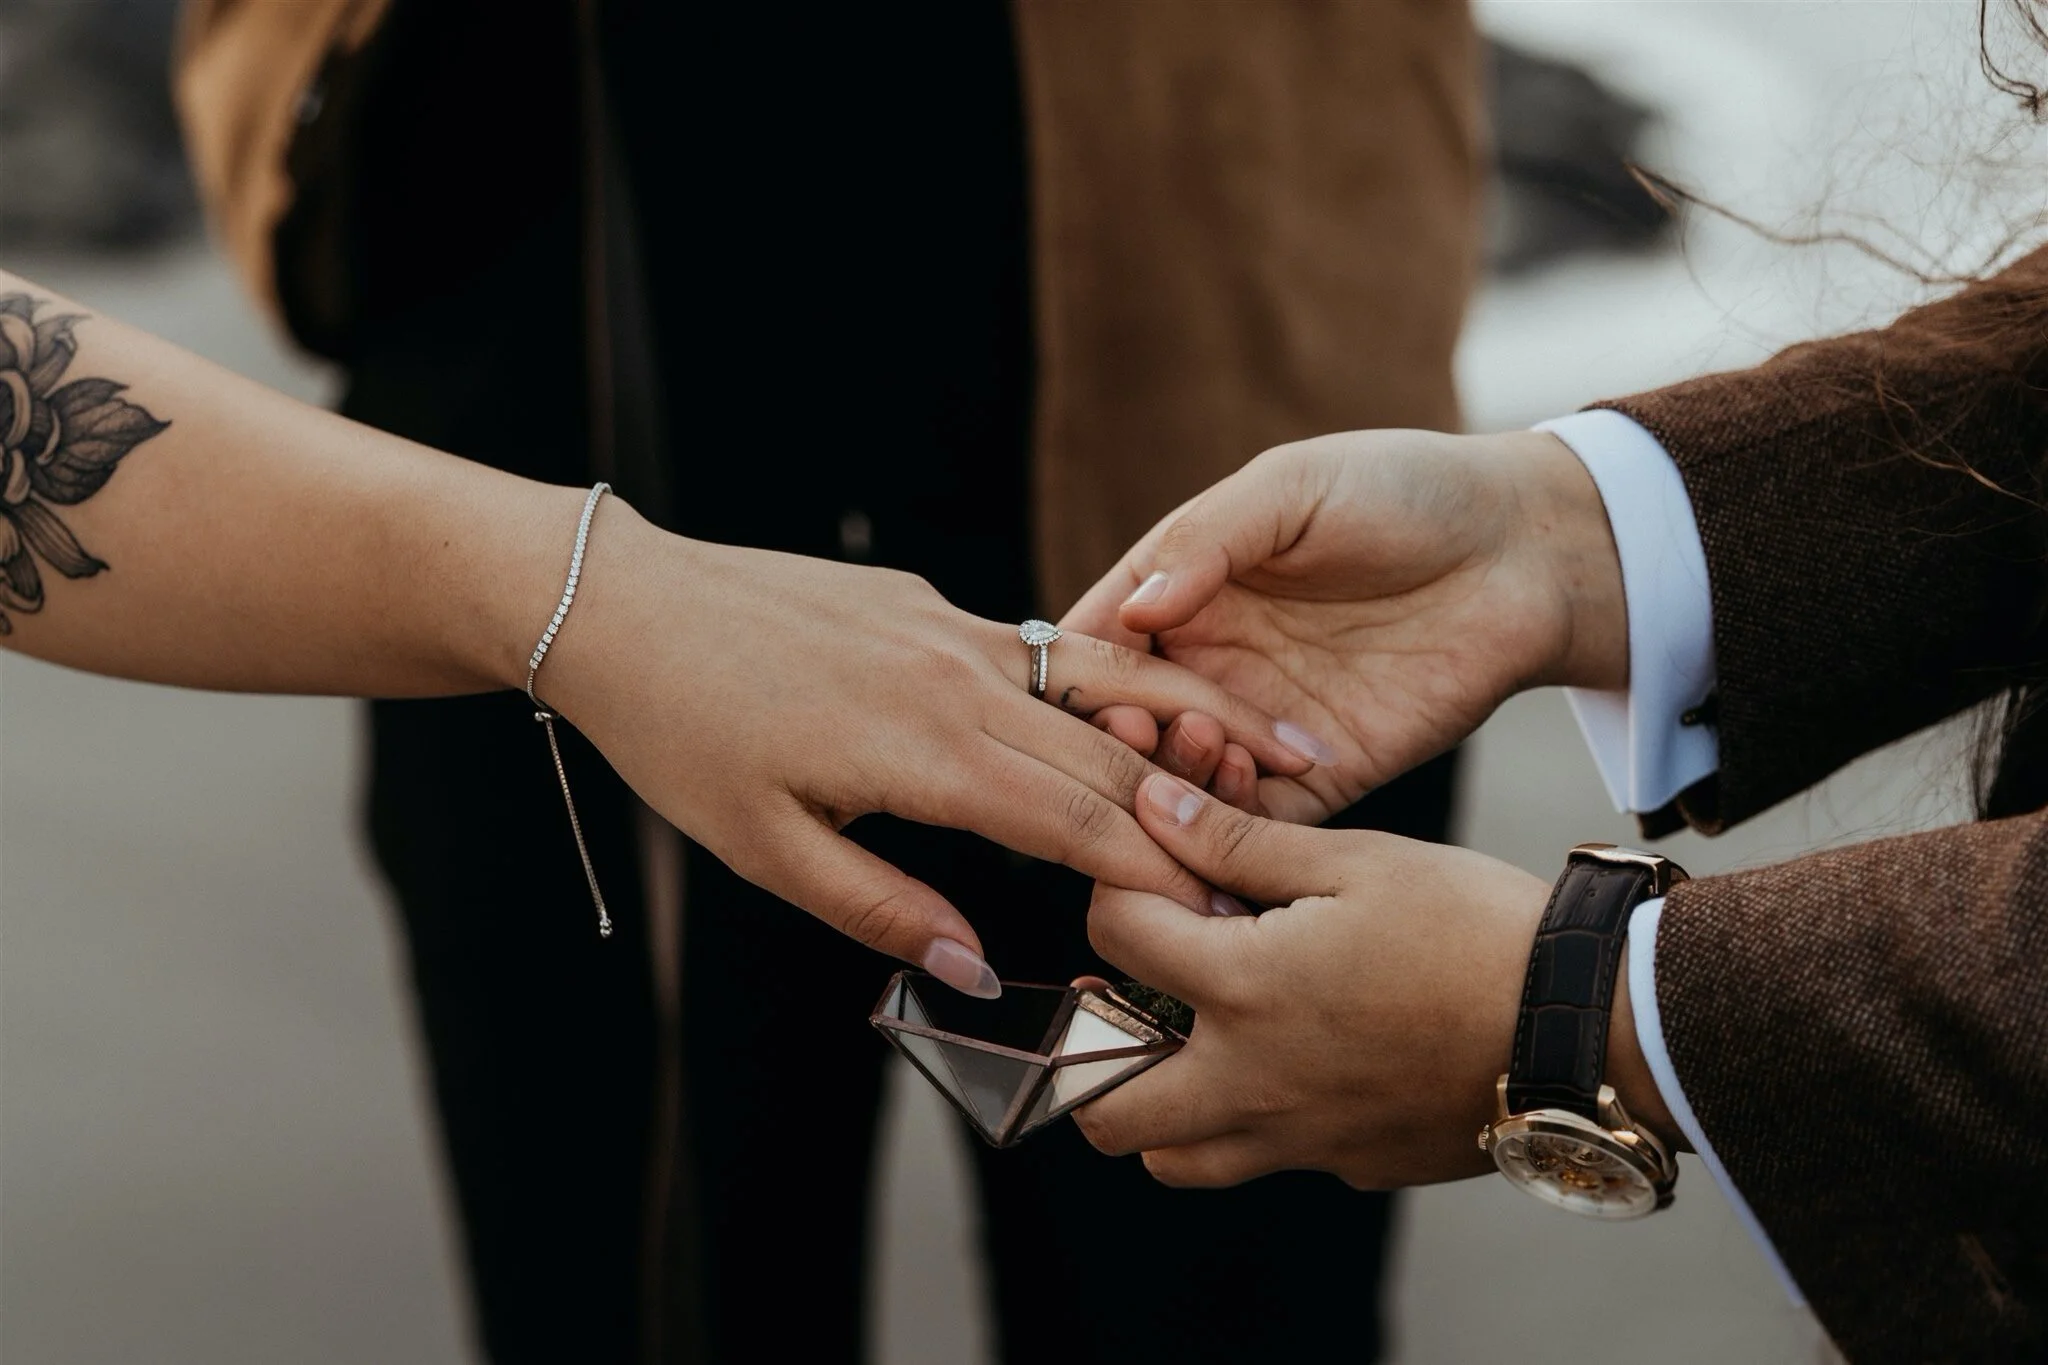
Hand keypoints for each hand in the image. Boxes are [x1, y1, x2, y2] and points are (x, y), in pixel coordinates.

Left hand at [541, 506, 1334, 992]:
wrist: (623, 602)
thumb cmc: (683, 736)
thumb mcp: (765, 849)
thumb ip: (880, 908)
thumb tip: (974, 967)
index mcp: (928, 749)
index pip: (1080, 818)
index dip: (1159, 870)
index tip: (1225, 911)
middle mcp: (961, 676)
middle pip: (1113, 748)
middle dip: (1201, 802)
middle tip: (1282, 841)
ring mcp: (952, 628)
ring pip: (1098, 682)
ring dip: (1183, 722)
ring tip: (1270, 745)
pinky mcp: (932, 606)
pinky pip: (1043, 652)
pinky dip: (1109, 686)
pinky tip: (1143, 714)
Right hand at [1063, 430, 1626, 822]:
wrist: (1525, 549)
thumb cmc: (1404, 490)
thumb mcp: (1294, 488)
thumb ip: (1209, 541)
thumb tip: (1137, 609)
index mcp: (1184, 588)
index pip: (1100, 642)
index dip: (1077, 672)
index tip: (1073, 688)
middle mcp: (1209, 662)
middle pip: (1127, 723)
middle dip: (1119, 737)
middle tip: (1135, 732)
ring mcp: (1260, 722)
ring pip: (1183, 780)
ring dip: (1173, 777)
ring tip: (1196, 748)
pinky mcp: (1321, 775)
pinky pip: (1258, 817)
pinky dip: (1234, 818)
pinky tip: (1242, 787)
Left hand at [1070, 773, 1678, 1187]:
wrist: (1588, 1025)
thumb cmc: (1475, 927)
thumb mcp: (1355, 861)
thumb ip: (1238, 843)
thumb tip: (1154, 808)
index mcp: (1241, 989)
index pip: (1113, 937)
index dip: (1119, 889)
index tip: (1156, 873)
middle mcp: (1252, 1084)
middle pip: (1105, 1108)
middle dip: (1092, 1053)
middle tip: (1135, 996)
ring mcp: (1302, 1140)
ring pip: (1179, 1158)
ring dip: (1164, 1105)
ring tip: (1203, 1039)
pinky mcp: (1355, 1165)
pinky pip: (1270, 1157)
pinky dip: (1258, 1117)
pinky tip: (1306, 1055)